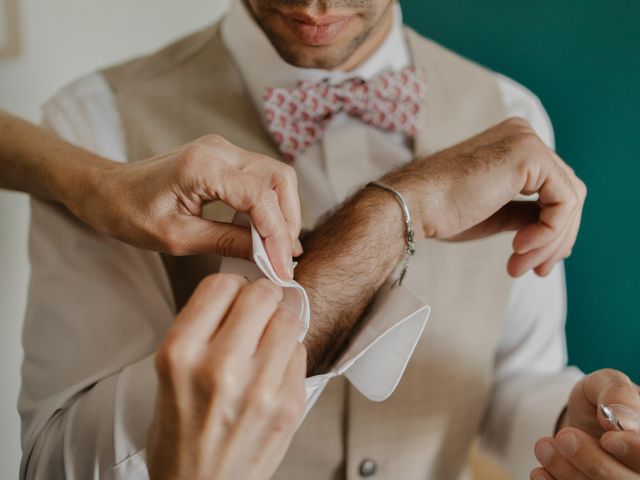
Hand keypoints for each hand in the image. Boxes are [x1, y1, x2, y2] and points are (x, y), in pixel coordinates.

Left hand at [70, 135, 301, 278]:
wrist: (106, 189)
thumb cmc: (130, 212)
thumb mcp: (177, 238)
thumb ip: (227, 243)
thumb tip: (267, 257)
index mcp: (203, 166)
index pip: (260, 199)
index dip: (278, 236)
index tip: (283, 268)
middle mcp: (219, 149)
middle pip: (279, 179)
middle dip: (289, 221)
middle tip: (284, 257)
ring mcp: (223, 149)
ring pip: (275, 177)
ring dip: (283, 213)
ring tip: (279, 249)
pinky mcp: (224, 157)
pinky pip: (261, 179)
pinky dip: (269, 205)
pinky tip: (266, 232)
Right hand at [147, 274, 306, 479]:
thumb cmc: (180, 436)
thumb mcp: (167, 374)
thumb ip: (201, 329)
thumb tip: (238, 291)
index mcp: (180, 354)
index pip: (221, 285)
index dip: (230, 286)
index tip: (234, 294)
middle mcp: (220, 367)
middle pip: (261, 294)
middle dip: (260, 297)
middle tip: (256, 310)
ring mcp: (259, 388)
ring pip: (288, 318)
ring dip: (278, 322)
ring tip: (265, 339)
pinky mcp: (289, 406)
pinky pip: (300, 351)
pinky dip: (288, 352)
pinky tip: (273, 367)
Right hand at [384, 117, 586, 276]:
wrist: (413, 205)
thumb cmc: (442, 211)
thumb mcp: (495, 213)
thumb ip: (526, 213)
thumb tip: (555, 231)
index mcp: (513, 144)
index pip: (554, 188)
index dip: (553, 230)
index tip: (536, 264)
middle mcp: (523, 135)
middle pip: (567, 193)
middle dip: (556, 239)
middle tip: (536, 271)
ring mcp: (527, 141)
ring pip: (569, 200)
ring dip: (550, 241)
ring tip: (521, 264)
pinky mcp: (529, 155)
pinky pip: (563, 202)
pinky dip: (549, 232)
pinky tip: (519, 247)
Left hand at [531, 369, 639, 478]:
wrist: (579, 424)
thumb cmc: (600, 402)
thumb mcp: (606, 383)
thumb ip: (618, 394)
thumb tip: (621, 419)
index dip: (634, 451)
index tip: (608, 438)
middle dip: (596, 463)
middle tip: (564, 437)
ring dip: (570, 473)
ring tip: (544, 446)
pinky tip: (541, 471)